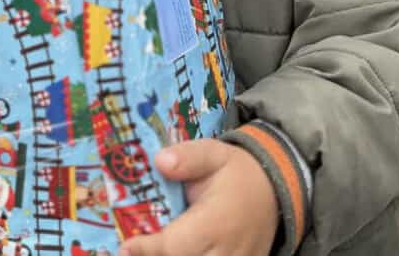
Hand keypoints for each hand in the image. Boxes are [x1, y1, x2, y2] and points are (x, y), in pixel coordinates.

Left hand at [119, 139, 278, 255]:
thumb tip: (160, 161)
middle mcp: (226, 251)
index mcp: (217, 221)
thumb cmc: (236, 172)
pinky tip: (162, 251)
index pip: (177, 245)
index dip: (149, 249)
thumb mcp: (214, 153)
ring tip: (142, 250)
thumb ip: (188, 157)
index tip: (126, 246)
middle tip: (128, 250)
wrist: (273, 191)